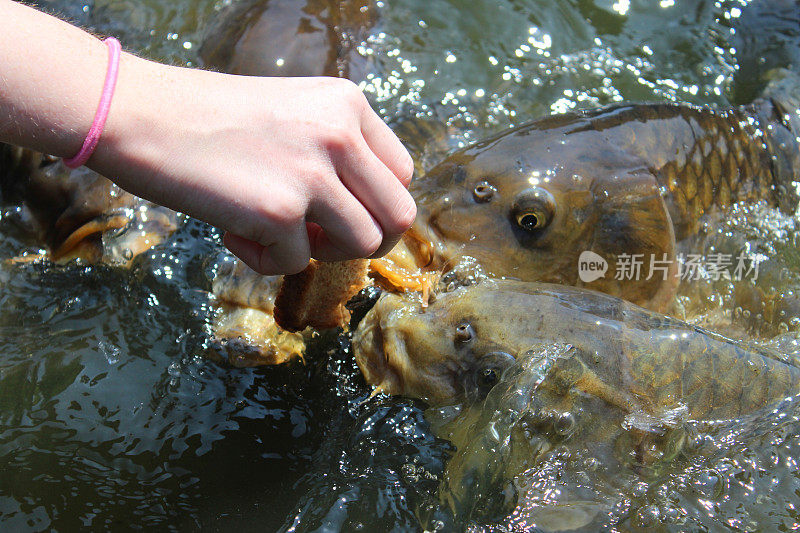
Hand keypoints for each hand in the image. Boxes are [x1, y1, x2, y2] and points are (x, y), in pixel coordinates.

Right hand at [91, 56, 415, 274]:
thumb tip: (362, 212)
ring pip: (363, 245)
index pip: (402, 173)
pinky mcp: (278, 210)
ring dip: (323, 253)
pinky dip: (264, 260)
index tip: (346, 214)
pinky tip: (231, 230)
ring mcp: (312, 172)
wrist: (139, 114)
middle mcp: (340, 134)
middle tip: (326, 241)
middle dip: (370, 241)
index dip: (378, 204)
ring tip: (278, 234)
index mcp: (347, 105)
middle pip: (400, 215)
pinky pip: (296, 263)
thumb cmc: (209, 118)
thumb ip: (335, 151)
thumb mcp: (293, 114)